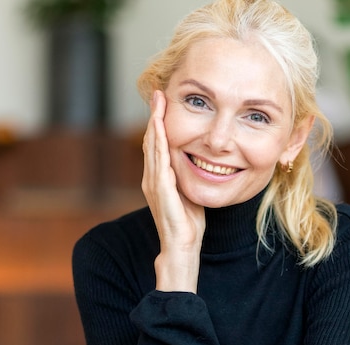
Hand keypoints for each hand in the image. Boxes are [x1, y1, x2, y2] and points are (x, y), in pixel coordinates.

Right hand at [142, 90, 204, 292]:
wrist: (181, 245)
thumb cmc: (187, 223)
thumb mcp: (189, 193)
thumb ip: (187, 177)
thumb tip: (199, 164)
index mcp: (158, 178)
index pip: (158, 145)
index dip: (159, 124)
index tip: (164, 104)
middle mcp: (152, 178)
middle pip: (151, 140)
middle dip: (154, 116)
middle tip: (158, 93)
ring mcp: (154, 183)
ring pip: (152, 146)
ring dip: (154, 122)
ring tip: (157, 102)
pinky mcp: (160, 189)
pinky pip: (158, 159)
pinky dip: (158, 141)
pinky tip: (159, 127)